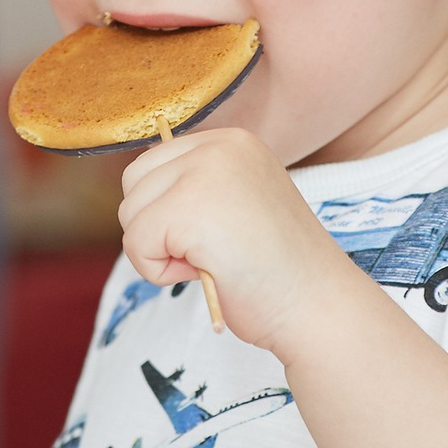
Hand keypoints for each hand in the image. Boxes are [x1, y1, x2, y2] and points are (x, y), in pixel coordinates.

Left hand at [117, 126, 357, 355]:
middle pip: (134, 182)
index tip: (218, 234)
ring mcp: (204, 173)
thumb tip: (139, 190)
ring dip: (158, 251)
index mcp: (233, 141)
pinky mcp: (187, 210)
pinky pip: (136, 244)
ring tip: (211, 260)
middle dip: (156, 227)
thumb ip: (195, 187)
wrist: (316, 306)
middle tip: (210, 251)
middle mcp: (219, 146)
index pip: (155, 162)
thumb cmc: (277, 270)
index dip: (169, 211)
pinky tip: (204, 272)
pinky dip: (158, 272)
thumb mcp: (236, 204)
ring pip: (131, 213)